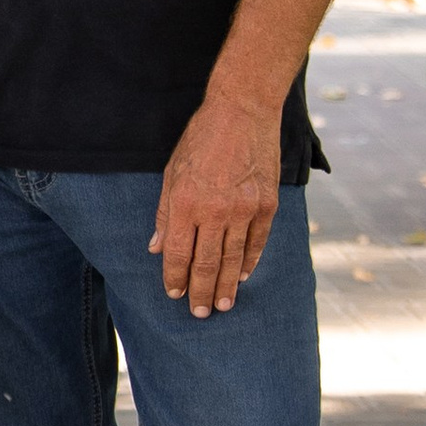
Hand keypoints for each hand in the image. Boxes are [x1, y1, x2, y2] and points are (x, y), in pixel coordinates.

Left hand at [151, 90, 280, 316]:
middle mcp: (215, 211)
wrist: (242, 112)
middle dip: (201, 292)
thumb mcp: (171, 173)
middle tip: (199, 313)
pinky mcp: (267, 204)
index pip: (178, 254)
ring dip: (226, 286)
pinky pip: (257, 242)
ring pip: (233, 259)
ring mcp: (244, 209)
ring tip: (222, 305)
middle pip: (206, 263)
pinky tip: (242, 276)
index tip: (174, 294)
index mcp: (186, 203)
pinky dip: (249, 262)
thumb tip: (157, 249)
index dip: (175, 278)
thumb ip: (165, 214)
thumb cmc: (200, 140)